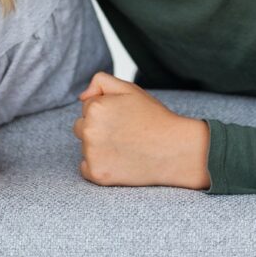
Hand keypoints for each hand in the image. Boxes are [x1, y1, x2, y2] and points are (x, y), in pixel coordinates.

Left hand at [73, 73, 209, 188]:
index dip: (108, 111)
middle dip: (99, 128)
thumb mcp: (129, 89)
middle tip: (124, 133)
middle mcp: (89, 130)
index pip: (87, 107)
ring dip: (98, 147)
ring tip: (124, 147)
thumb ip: (100, 82)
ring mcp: (92, 154)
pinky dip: (99, 165)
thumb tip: (81, 97)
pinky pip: (86, 168)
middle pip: (81, 127)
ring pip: (85, 147)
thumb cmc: (152, 117)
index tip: (124, 118)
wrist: (174, 150)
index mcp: (95, 108)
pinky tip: (118, 161)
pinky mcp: (97, 174)